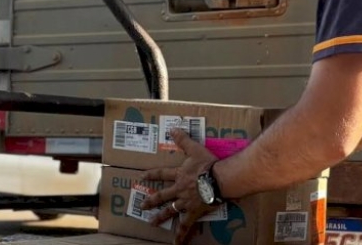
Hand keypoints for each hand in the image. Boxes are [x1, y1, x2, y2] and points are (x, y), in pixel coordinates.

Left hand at [140, 129, 219, 244]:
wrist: (219, 179)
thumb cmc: (209, 164)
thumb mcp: (195, 149)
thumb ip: (184, 139)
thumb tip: (173, 128)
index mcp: (179, 175)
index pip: (161, 173)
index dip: (151, 174)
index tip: (141, 176)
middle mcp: (179, 190)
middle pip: (162, 195)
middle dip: (151, 200)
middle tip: (141, 205)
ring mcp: (185, 202)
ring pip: (170, 211)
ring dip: (160, 217)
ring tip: (151, 223)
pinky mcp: (194, 212)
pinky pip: (186, 225)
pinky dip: (181, 235)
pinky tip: (176, 243)